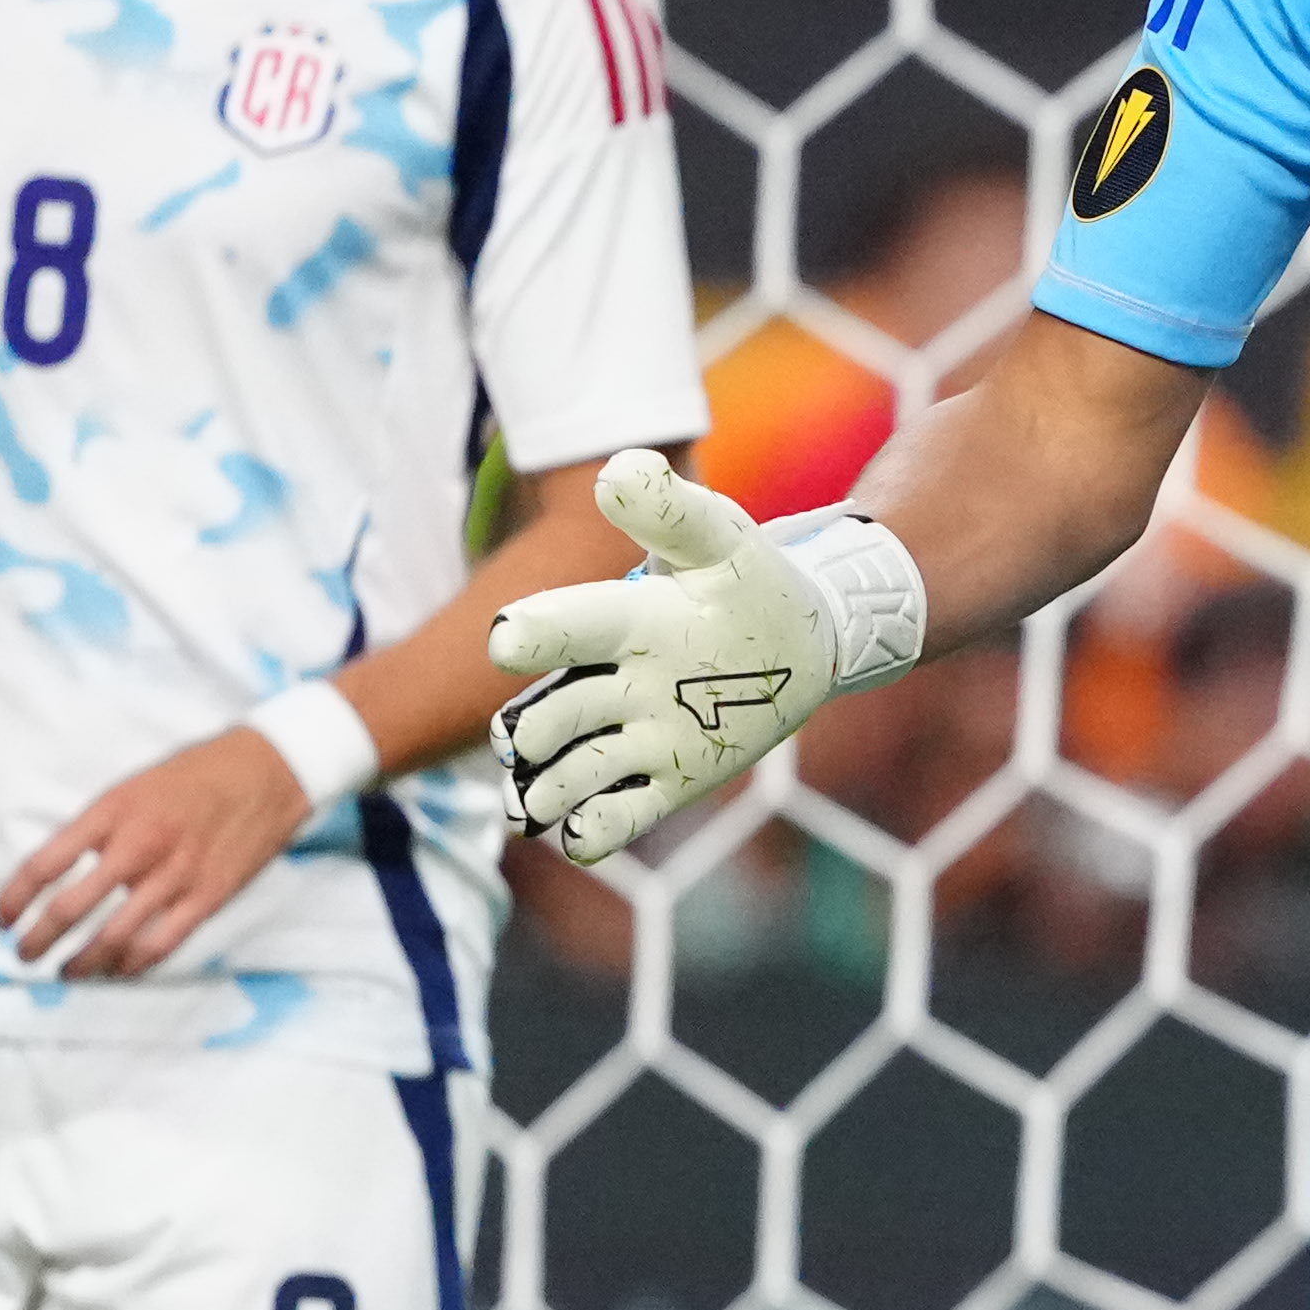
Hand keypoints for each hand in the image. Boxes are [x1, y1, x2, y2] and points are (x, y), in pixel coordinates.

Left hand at [0, 720, 325, 980]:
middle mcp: (138, 845)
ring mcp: (174, 875)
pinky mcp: (207, 898)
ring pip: (113, 937)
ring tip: (67, 972)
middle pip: (71, 908)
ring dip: (82, 962)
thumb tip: (59, 873)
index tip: (2, 920)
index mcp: (111, 812)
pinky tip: (117, 971)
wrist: (268, 771)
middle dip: (39, 940)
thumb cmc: (194, 777)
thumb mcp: (132, 787)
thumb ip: (97, 828)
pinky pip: (160, 945)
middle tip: (25, 955)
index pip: (44, 864)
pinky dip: (132, 965)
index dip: (15, 898)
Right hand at [491, 468, 858, 863]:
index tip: (506, 642)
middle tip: (520, 743)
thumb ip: (672, 512)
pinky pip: (625, 810)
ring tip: (537, 806)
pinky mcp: (670, 778)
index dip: (542, 632)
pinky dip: (598, 826)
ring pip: (580, 768)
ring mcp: (643, 734)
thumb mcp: (721, 539)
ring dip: (552, 787)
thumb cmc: (752, 581)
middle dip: (537, 729)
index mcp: (626, 621)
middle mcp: (620, 682)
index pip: (576, 626)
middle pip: (562, 711)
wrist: (803, 640)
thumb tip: (618, 472)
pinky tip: (582, 836)